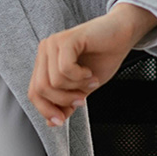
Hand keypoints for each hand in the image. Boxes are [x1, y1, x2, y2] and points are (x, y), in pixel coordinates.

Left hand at [28, 3, 156, 127]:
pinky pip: (65, 69)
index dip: (46, 110)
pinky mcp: (66, 39)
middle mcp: (45, 50)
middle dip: (63, 101)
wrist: (122, 33)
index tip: (61, 121)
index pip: (34, 92)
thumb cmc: (104, 55)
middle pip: (41, 89)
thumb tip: (52, 122)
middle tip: (82, 99)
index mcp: (45, 61)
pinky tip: (90, 72)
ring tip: (90, 81)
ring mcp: (54, 43)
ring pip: (54, 82)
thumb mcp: (83, 87)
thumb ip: (66, 102)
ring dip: (76, 88)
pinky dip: (80, 77)